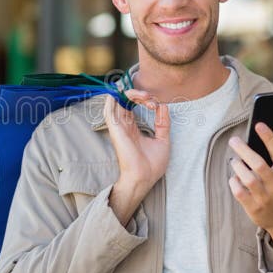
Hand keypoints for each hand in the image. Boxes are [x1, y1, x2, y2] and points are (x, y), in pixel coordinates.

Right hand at [104, 91, 169, 224]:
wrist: (145, 178)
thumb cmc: (152, 165)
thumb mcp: (163, 140)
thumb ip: (162, 123)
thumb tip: (163, 106)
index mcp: (132, 128)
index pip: (132, 105)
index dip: (144, 99)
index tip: (157, 105)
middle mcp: (123, 126)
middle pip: (125, 101)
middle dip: (139, 94)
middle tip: (151, 98)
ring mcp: (118, 127)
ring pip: (117, 101)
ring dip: (131, 94)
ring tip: (145, 96)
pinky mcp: (115, 130)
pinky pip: (109, 110)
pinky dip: (114, 99)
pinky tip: (127, 94)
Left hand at [227, 122, 272, 259]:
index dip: (269, 137)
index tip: (259, 125)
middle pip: (259, 164)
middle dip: (244, 150)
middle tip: (234, 141)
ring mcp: (265, 198)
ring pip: (247, 178)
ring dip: (237, 166)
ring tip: (235, 161)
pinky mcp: (254, 208)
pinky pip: (239, 192)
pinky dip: (234, 182)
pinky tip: (234, 178)